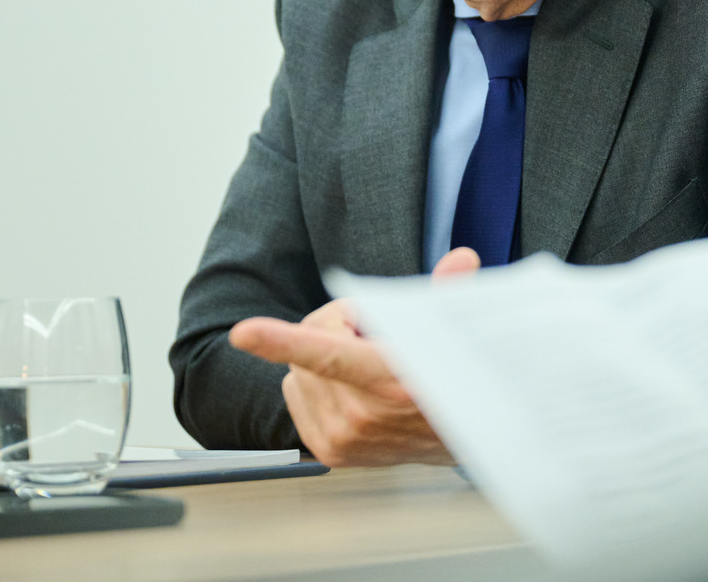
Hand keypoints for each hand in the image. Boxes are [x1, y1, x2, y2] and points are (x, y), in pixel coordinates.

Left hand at [228, 247, 480, 466]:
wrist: (461, 439)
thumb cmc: (454, 378)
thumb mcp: (454, 333)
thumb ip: (451, 292)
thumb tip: (463, 256)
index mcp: (391, 381)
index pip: (327, 353)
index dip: (281, 340)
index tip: (243, 333)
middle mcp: (361, 416)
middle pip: (314, 340)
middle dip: (339, 327)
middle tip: (376, 337)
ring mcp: (343, 437)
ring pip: (299, 368)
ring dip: (325, 358)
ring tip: (369, 369)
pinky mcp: (329, 451)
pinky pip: (295, 393)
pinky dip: (315, 382)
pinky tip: (351, 389)